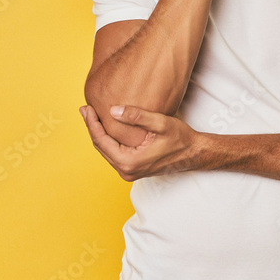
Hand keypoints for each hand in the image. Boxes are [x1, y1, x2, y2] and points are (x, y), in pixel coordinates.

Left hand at [80, 103, 204, 181]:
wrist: (194, 153)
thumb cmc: (181, 139)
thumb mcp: (160, 123)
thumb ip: (137, 116)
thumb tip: (112, 110)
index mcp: (129, 162)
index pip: (101, 141)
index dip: (92, 123)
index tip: (86, 108)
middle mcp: (126, 170)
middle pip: (100, 147)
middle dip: (92, 127)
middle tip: (85, 108)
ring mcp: (129, 172)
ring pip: (106, 150)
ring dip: (99, 133)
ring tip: (92, 115)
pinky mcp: (132, 169)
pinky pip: (114, 153)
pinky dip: (108, 139)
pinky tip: (106, 126)